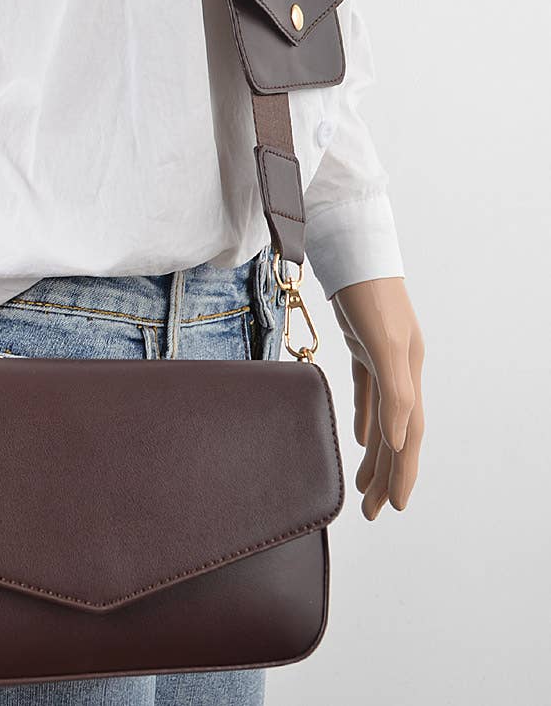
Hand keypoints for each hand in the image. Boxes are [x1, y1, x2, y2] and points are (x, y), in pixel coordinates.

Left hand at [330, 277, 423, 520]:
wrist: (352, 250)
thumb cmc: (369, 294)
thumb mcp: (383, 342)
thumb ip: (393, 390)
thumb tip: (400, 440)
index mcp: (409, 373)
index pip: (408, 434)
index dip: (402, 471)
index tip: (392, 506)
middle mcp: (401, 368)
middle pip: (397, 433)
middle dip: (387, 473)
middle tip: (372, 511)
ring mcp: (383, 356)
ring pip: (382, 417)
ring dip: (375, 451)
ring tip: (365, 484)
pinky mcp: (364, 345)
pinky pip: (367, 391)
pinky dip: (363, 416)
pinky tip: (356, 435)